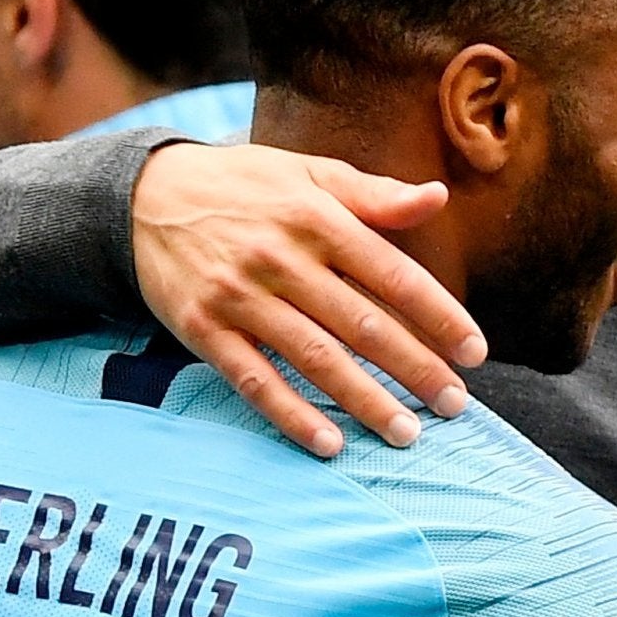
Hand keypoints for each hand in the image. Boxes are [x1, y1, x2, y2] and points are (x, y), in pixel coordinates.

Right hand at [131, 142, 487, 456]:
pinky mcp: (204, 329)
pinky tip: (329, 443)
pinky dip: (292, 414)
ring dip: (364, 401)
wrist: (143, 194)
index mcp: (317, 218)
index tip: (474, 352)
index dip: (438, 316)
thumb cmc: (244, 184)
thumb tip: (437, 197)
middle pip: (362, 324)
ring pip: (314, 358)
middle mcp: (281, 258)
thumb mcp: (308, 173)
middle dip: (414, 369)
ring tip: (406, 434)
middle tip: (454, 406)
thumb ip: (374, 194)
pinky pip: (254, 381)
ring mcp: (240, 297)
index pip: (393, 274)